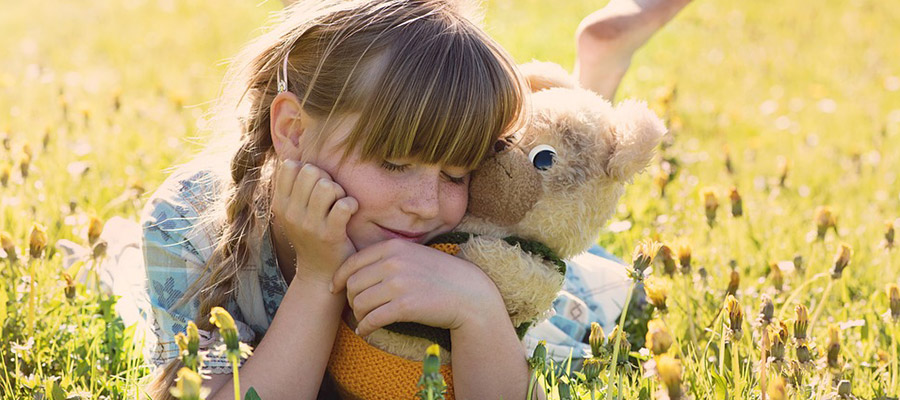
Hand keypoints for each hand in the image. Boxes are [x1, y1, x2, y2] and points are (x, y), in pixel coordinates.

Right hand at [271, 160, 358, 282]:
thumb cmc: (311, 234)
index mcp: (280, 204)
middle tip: (331, 196)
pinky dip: (351, 205)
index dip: (307, 169)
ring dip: (339, 192)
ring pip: (327, 186)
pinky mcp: (330, 235)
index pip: (290, 166)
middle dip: (326, 179)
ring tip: (339, 204)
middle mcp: (291, 214)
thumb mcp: (294, 211)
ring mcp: (309, 225)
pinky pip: (344, 205)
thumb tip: (292, 153)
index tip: (314, 186)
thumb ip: (293, 185)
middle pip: (311, 171)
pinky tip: (350, 212)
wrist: (319, 273)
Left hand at [331, 239, 504, 336]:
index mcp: (393, 247)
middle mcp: (393, 263)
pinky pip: (372, 319)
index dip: (338, 278)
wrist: (468, 293)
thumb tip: (356, 272)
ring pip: (359, 302)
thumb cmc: (439, 275)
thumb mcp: (413, 255)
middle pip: (352, 284)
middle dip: (349, 299)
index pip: (352, 262)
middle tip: (356, 308)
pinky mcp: (405, 306)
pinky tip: (366, 331)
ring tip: (364, 320)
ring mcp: (399, 284)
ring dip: (358, 315)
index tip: (335, 289)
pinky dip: (364, 328)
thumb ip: (387, 257)